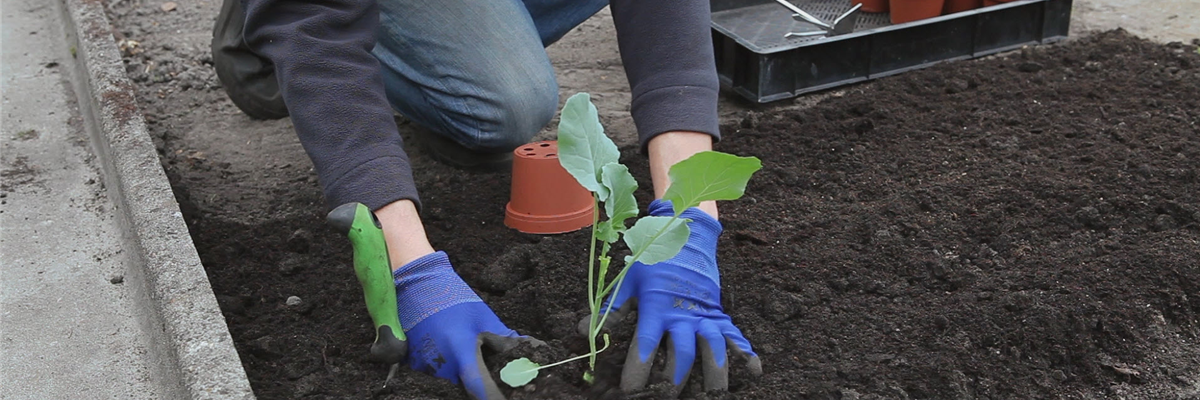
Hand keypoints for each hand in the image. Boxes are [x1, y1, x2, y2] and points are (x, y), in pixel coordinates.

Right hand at [394, 251, 540, 399]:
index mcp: (461, 352)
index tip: (505, 397)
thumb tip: (531, 350)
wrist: (419, 284)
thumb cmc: (455, 298)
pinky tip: (449, 349)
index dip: (494, 396)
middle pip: (465, 385)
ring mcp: (424, 365)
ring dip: (460, 372)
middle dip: (478, 380)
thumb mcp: (484, 317)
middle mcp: (441, 364)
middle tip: (487, 366)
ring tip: (465, 352)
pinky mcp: (413, 362)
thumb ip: (505, 340)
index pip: (480, 388)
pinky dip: (445, 366)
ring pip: (450, 379)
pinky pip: (435, 372)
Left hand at [583, 199, 761, 394]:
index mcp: (657, 306)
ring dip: (714, 373)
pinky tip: (754, 373)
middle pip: (682, 352)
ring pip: (713, 347)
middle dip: (674, 379)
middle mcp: (683, 313)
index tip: (630, 390)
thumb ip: (611, 310)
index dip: (638, 368)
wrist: (686, 236)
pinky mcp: (720, 313)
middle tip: (666, 397)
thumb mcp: (629, 281)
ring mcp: (705, 314)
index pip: (646, 343)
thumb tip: (584, 331)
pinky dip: (746, 353)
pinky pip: (735, 335)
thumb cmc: (653, 261)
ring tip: (714, 395)